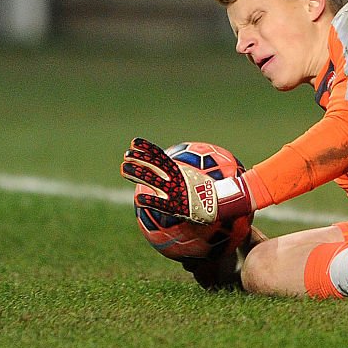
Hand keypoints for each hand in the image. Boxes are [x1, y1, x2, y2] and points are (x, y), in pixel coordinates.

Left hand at [120, 137, 252, 223]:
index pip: (161, 156)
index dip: (147, 148)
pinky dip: (150, 202)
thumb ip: (188, 177)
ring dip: (138, 174)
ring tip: (124, 169)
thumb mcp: (199, 181)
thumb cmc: (213, 193)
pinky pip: (161, 204)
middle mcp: (176, 179)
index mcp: (181, 171)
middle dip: (139, 159)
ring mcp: (176, 191)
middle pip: (154, 166)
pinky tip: (138, 201)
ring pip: (153, 180)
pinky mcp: (177, 206)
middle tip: (125, 154)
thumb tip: (186, 172)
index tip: (134, 141)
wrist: (224, 204)